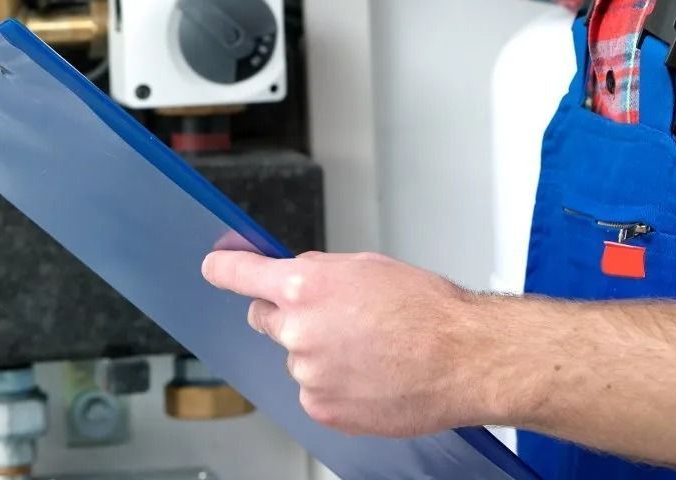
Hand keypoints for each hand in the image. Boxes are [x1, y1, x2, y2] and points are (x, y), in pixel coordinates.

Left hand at [202, 249, 487, 436]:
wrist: (462, 358)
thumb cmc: (426, 309)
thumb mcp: (367, 267)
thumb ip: (320, 271)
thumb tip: (295, 277)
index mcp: (304, 286)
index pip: (240, 275)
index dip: (223, 269)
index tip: (213, 267)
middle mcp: (297, 330)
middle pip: (266, 319)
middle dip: (288, 315)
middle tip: (333, 318)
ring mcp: (307, 373)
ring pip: (297, 358)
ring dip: (320, 354)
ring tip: (370, 351)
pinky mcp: (322, 409)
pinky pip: (315, 391)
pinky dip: (335, 385)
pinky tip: (370, 375)